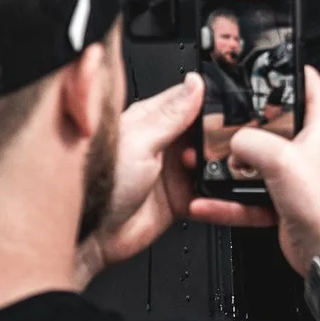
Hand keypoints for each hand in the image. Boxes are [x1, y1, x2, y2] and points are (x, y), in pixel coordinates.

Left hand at [79, 71, 204, 276]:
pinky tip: (213, 188)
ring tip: (211, 167)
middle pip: (204, 130)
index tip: (226, 109)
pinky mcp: (180, 197)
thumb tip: (194, 83)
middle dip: (217, 136)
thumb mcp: (139, 142)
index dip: (209, 103)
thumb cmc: (97, 185)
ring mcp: (172, 170)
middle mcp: (162, 143)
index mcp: (149, 120)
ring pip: (210, 159)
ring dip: (216, 163)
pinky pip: (209, 189)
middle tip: (221, 143)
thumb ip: (171, 115)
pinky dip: (215, 190)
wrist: (92, 237)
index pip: (189, 100)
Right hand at [187, 67, 319, 273]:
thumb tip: (233, 143)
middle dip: (244, 126)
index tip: (265, 65)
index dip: (288, 71)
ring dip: (229, 168)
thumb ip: (250, 141)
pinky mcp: (284, 200)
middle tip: (220, 121)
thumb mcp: (280, 159)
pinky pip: (249, 195)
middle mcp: (311, 147)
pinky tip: (208, 202)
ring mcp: (296, 175)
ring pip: (255, 162)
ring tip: (205, 165)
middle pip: (272, 125)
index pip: (308, 84)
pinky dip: (228, 201)